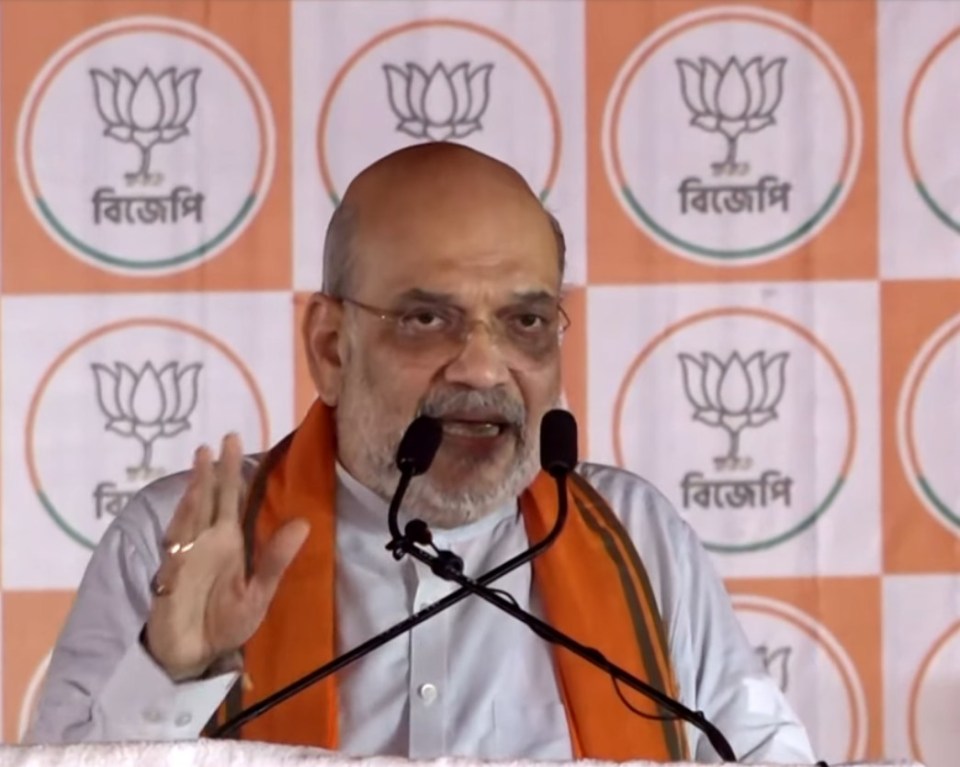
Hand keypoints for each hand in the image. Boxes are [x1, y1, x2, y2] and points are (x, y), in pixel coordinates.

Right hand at [145, 434, 309, 680]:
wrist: (194, 655)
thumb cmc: (226, 622)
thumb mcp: (259, 594)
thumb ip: (277, 560)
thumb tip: (304, 523)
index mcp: (230, 542)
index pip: (233, 500)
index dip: (235, 473)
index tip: (238, 444)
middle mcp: (207, 540)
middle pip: (213, 497)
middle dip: (218, 468)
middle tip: (226, 437)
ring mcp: (187, 552)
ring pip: (193, 511)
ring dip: (198, 484)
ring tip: (205, 455)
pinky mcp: (171, 570)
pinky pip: (177, 541)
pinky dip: (183, 520)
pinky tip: (190, 500)